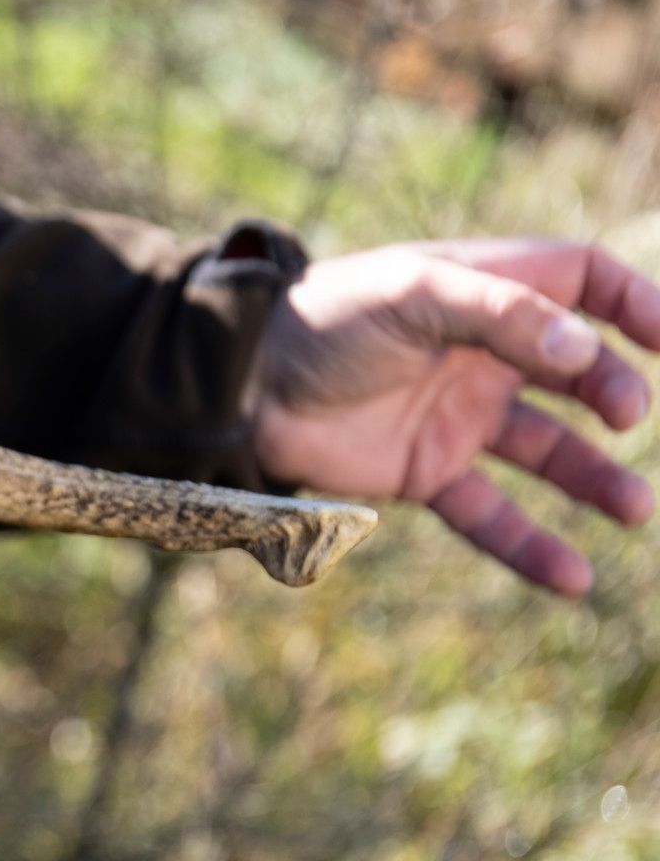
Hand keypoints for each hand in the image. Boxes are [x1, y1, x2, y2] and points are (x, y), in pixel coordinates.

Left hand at [252, 240, 659, 595]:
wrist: (240, 388)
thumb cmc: (323, 322)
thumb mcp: (411, 295)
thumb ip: (499, 314)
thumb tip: (584, 347)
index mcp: (483, 292)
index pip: (585, 282)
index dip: (636, 303)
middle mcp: (483, 354)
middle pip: (579, 369)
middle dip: (614, 390)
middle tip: (627, 416)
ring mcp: (458, 417)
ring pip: (550, 452)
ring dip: (595, 479)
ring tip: (633, 510)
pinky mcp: (427, 473)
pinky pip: (492, 515)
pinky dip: (531, 546)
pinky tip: (575, 578)